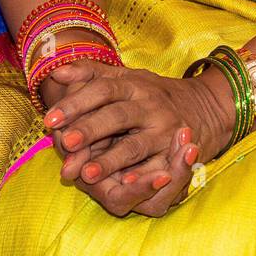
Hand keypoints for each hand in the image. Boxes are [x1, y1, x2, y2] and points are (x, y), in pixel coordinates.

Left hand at [41, 60, 234, 216]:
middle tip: (65, 142)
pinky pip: (158, 167)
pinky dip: (142, 176)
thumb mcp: (125, 76)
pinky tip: (123, 184)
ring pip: (135, 146)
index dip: (75, 103)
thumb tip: (56, 72)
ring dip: (111, 160)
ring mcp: (165, 130)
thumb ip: (90, 73)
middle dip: (90, 130)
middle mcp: (150, 106)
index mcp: (133, 84)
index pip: (101, 90)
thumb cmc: (149, 93)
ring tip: (86, 174)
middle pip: (117, 116)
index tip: (49, 119)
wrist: (205, 105)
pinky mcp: (176, 153)